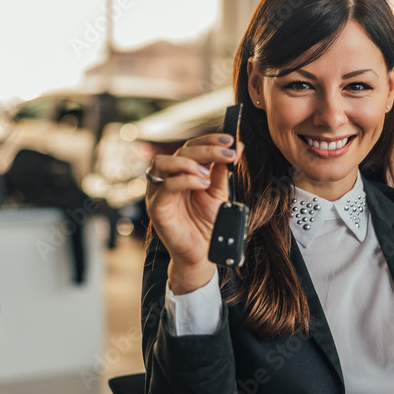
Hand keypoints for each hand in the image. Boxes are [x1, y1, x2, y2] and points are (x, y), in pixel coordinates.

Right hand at [145, 133, 243, 293]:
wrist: (202, 253)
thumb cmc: (207, 224)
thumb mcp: (219, 193)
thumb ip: (223, 171)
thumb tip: (237, 147)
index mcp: (181, 173)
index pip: (190, 146)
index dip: (209, 140)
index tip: (229, 140)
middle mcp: (167, 179)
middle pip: (179, 151)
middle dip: (205, 149)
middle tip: (226, 154)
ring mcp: (158, 192)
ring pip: (163, 163)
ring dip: (189, 162)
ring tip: (208, 173)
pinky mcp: (156, 207)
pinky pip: (165, 186)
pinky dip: (185, 180)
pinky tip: (202, 184)